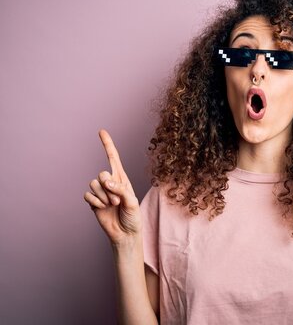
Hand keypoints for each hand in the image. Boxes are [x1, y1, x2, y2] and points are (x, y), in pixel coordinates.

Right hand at [83, 129, 141, 245]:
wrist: (125, 234)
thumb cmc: (133, 217)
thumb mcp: (131, 202)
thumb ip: (120, 189)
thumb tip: (105, 181)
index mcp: (122, 179)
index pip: (113, 158)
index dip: (107, 145)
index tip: (101, 131)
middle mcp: (110, 183)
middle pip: (102, 173)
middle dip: (109, 187)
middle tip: (117, 200)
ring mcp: (101, 192)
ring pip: (94, 185)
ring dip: (103, 197)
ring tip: (112, 206)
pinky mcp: (93, 202)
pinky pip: (88, 195)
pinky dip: (95, 202)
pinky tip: (102, 208)